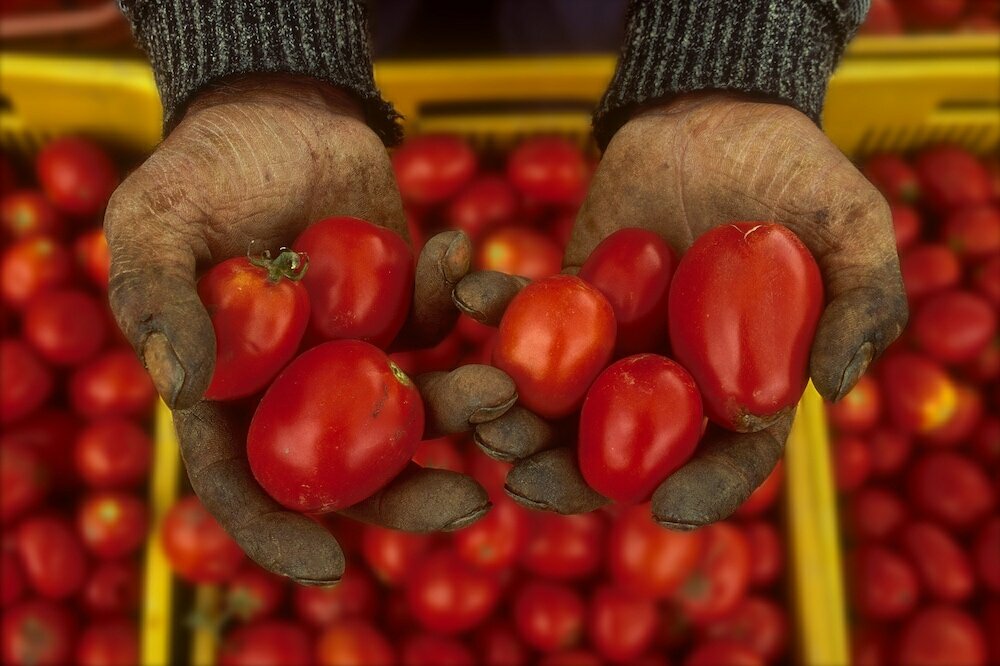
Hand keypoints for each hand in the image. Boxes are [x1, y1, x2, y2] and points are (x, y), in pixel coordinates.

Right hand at [105, 75, 516, 583]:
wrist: (278, 108)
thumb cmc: (202, 168)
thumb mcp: (154, 222)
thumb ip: (155, 298)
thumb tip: (177, 387)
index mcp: (229, 393)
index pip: (243, 483)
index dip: (277, 532)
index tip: (328, 567)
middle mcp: (299, 388)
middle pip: (352, 469)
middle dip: (409, 497)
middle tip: (471, 505)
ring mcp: (359, 352)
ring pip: (415, 407)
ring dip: (463, 407)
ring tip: (502, 386)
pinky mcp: (407, 308)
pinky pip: (442, 325)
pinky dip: (459, 298)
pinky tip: (459, 248)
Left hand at [454, 92, 906, 526]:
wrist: (722, 111)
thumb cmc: (799, 171)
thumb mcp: (855, 228)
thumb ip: (863, 304)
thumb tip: (833, 386)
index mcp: (746, 384)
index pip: (730, 458)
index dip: (704, 491)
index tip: (664, 509)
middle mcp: (676, 377)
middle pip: (628, 448)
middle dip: (574, 476)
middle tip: (529, 484)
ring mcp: (619, 342)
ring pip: (567, 400)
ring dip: (520, 416)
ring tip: (484, 420)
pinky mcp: (575, 295)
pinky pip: (533, 313)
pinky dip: (499, 308)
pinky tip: (466, 300)